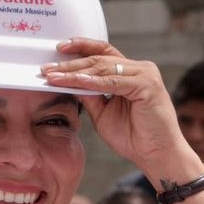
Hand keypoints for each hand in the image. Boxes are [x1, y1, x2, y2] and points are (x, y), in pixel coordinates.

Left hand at [41, 39, 200, 186]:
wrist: (157, 155)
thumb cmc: (135, 137)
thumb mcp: (102, 114)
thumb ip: (89, 96)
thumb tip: (68, 82)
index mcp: (131, 72)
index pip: (103, 52)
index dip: (80, 48)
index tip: (57, 49)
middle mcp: (140, 68)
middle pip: (99, 58)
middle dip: (70, 63)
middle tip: (46, 67)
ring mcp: (145, 74)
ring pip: (103, 68)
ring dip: (75, 72)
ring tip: (53, 75)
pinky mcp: (148, 85)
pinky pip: (113, 82)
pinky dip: (93, 82)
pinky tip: (75, 82)